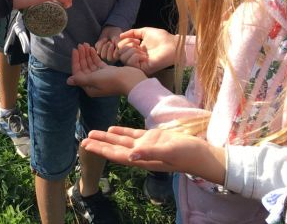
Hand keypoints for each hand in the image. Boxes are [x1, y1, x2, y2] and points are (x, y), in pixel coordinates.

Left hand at [67, 43, 145, 96]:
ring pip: (90, 64)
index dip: (75, 60)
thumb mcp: (94, 79)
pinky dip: (94, 56)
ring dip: (87, 54)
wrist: (130, 80)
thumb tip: (68, 81)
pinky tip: (91, 48)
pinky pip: (97, 63)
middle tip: (80, 44)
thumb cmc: (111, 80)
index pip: (78, 72)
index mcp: (89, 87)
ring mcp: (101, 77)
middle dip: (81, 56)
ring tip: (85, 44)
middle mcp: (93, 83)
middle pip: (84, 67)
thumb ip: (81, 79)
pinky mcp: (107, 72)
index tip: (75, 49)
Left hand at [80, 127, 225, 184]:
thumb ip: (150, 153)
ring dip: (107, 137)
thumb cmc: (188, 154)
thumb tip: (130, 156)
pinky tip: (112, 128)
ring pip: (122, 140)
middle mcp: (142, 153)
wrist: (203, 153)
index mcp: (143, 158)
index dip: (102, 150)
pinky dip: (122, 131)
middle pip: (115, 148)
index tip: (87, 146)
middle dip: (100, 144)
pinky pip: (133, 135)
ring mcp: (147, 145)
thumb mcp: (169, 151)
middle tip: (82, 140)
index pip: (117, 154)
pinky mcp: (153, 138)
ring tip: (92, 133)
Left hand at [94, 26, 121, 61]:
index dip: (112, 51)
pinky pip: (96, 48)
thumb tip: (115, 55)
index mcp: (116, 56)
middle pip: (105, 57)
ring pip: (100, 53)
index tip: (114, 44)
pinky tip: (105, 39)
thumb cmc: (117, 36)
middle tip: (110, 42)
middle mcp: (110, 56)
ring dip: (104, 46)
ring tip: (108, 41)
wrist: (112, 30)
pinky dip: (101, 42)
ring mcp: (103, 53)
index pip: (112, 58)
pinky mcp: (98, 48)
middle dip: (107, 49)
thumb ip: (118, 47)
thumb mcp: (118, 41)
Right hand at [119, 27, 178, 74]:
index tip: (136, 40)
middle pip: (120, 54)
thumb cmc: (162, 38)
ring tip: (142, 50)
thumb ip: (132, 32)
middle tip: (138, 43)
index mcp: (136, 50)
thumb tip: (120, 36)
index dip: (124, 42)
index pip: (121, 48)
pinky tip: (144, 55)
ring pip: (124, 59)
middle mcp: (136, 58)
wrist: (172, 45)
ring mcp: (139, 64)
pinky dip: (136, 56)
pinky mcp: (144, 68)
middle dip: (126, 45)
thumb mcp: (144, 31)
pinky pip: (131, 63)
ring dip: (131, 51)